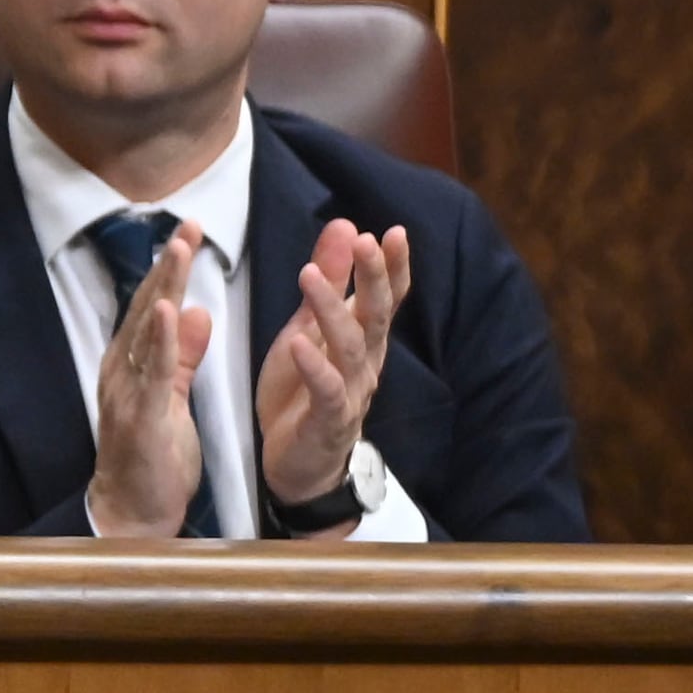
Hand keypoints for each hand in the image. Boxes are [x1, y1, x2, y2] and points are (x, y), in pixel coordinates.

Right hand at [80, 222, 208, 537]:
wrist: (132, 516)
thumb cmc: (153, 460)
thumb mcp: (172, 399)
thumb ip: (183, 356)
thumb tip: (196, 311)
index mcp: (132, 367)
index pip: (153, 308)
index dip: (170, 269)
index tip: (190, 230)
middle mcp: (122, 372)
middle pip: (147, 309)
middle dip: (167, 265)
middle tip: (188, 224)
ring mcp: (127, 393)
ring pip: (147, 332)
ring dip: (163, 289)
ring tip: (178, 250)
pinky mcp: (140, 418)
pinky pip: (153, 374)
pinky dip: (162, 341)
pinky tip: (173, 310)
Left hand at [252, 217, 407, 515]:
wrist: (297, 466)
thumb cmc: (303, 392)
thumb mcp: (308, 328)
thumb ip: (329, 283)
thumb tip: (347, 226)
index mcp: (362, 339)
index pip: (386, 298)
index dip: (393, 267)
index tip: (395, 231)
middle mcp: (365, 363)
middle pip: (376, 315)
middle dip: (374, 278)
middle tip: (366, 242)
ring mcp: (351, 393)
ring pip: (349, 347)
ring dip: (331, 309)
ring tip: (309, 276)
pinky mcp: (329, 422)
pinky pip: (326, 392)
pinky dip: (314, 367)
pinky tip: (299, 344)